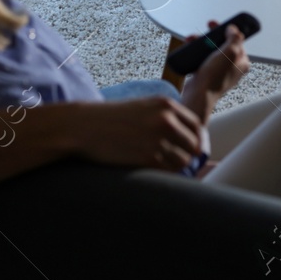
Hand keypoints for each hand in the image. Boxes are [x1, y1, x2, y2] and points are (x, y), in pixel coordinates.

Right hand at [77, 95, 203, 172]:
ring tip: (161, 167)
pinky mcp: (148, 158)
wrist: (83, 127)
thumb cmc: (111, 119)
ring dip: (176, 167)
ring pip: (183, 161)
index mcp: (166, 105)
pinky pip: (168, 171)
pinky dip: (164, 174)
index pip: (196, 126)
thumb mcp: (142, 108)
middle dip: (188, 156)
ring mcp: (158, 139)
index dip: (196, 140)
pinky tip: (152, 171)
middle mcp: (166, 120)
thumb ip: (165, 118)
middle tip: (177, 163)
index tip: (192, 150)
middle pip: (193, 145)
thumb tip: (187, 139)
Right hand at [181, 21, 249, 121]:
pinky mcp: (207, 73)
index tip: (219, 24)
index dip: (228, 30)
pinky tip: (191, 48)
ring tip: (193, 39)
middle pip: (223, 43)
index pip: (237, 40)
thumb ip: (235, 38)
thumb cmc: (216, 78)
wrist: (199, 94)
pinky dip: (197, 52)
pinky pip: (203, 58)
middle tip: (206, 29)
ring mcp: (219, 70)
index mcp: (241, 61)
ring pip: (211, 49)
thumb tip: (234, 29)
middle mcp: (232, 66)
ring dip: (202, 42)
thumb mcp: (230, 52)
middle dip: (212, 35)